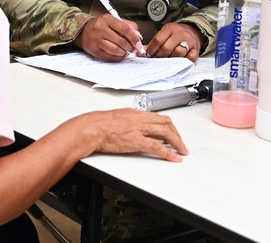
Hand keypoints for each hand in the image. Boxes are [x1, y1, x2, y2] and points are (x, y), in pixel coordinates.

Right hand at [64, 108, 187, 161]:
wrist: (88, 129)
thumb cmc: (95, 125)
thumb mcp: (113, 119)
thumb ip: (125, 122)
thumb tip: (130, 128)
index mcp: (133, 113)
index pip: (157, 117)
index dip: (168, 126)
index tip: (172, 134)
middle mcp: (138, 118)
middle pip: (166, 123)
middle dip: (177, 134)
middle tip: (181, 144)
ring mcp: (138, 129)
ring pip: (166, 132)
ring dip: (177, 143)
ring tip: (182, 151)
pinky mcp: (136, 141)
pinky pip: (158, 147)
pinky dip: (169, 153)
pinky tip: (174, 158)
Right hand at [75, 13, 145, 61]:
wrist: (83, 31)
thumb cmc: (101, 26)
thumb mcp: (112, 20)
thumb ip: (127, 25)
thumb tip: (138, 35)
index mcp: (106, 19)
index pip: (124, 29)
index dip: (134, 37)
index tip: (138, 42)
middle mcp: (100, 29)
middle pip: (121, 41)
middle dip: (131, 47)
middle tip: (133, 48)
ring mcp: (96, 40)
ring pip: (116, 50)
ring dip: (124, 53)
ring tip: (125, 51)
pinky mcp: (94, 50)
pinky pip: (110, 57)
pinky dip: (118, 57)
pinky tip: (118, 53)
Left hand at [144, 23, 202, 61]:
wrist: (193, 31)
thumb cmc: (176, 33)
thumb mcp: (165, 31)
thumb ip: (157, 40)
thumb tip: (145, 52)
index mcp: (170, 28)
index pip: (158, 40)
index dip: (150, 49)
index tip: (146, 55)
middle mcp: (180, 34)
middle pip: (167, 48)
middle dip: (159, 56)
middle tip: (156, 59)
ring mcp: (190, 42)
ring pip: (178, 53)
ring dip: (170, 59)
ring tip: (166, 61)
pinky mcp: (196, 49)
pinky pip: (190, 58)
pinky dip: (183, 62)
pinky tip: (178, 62)